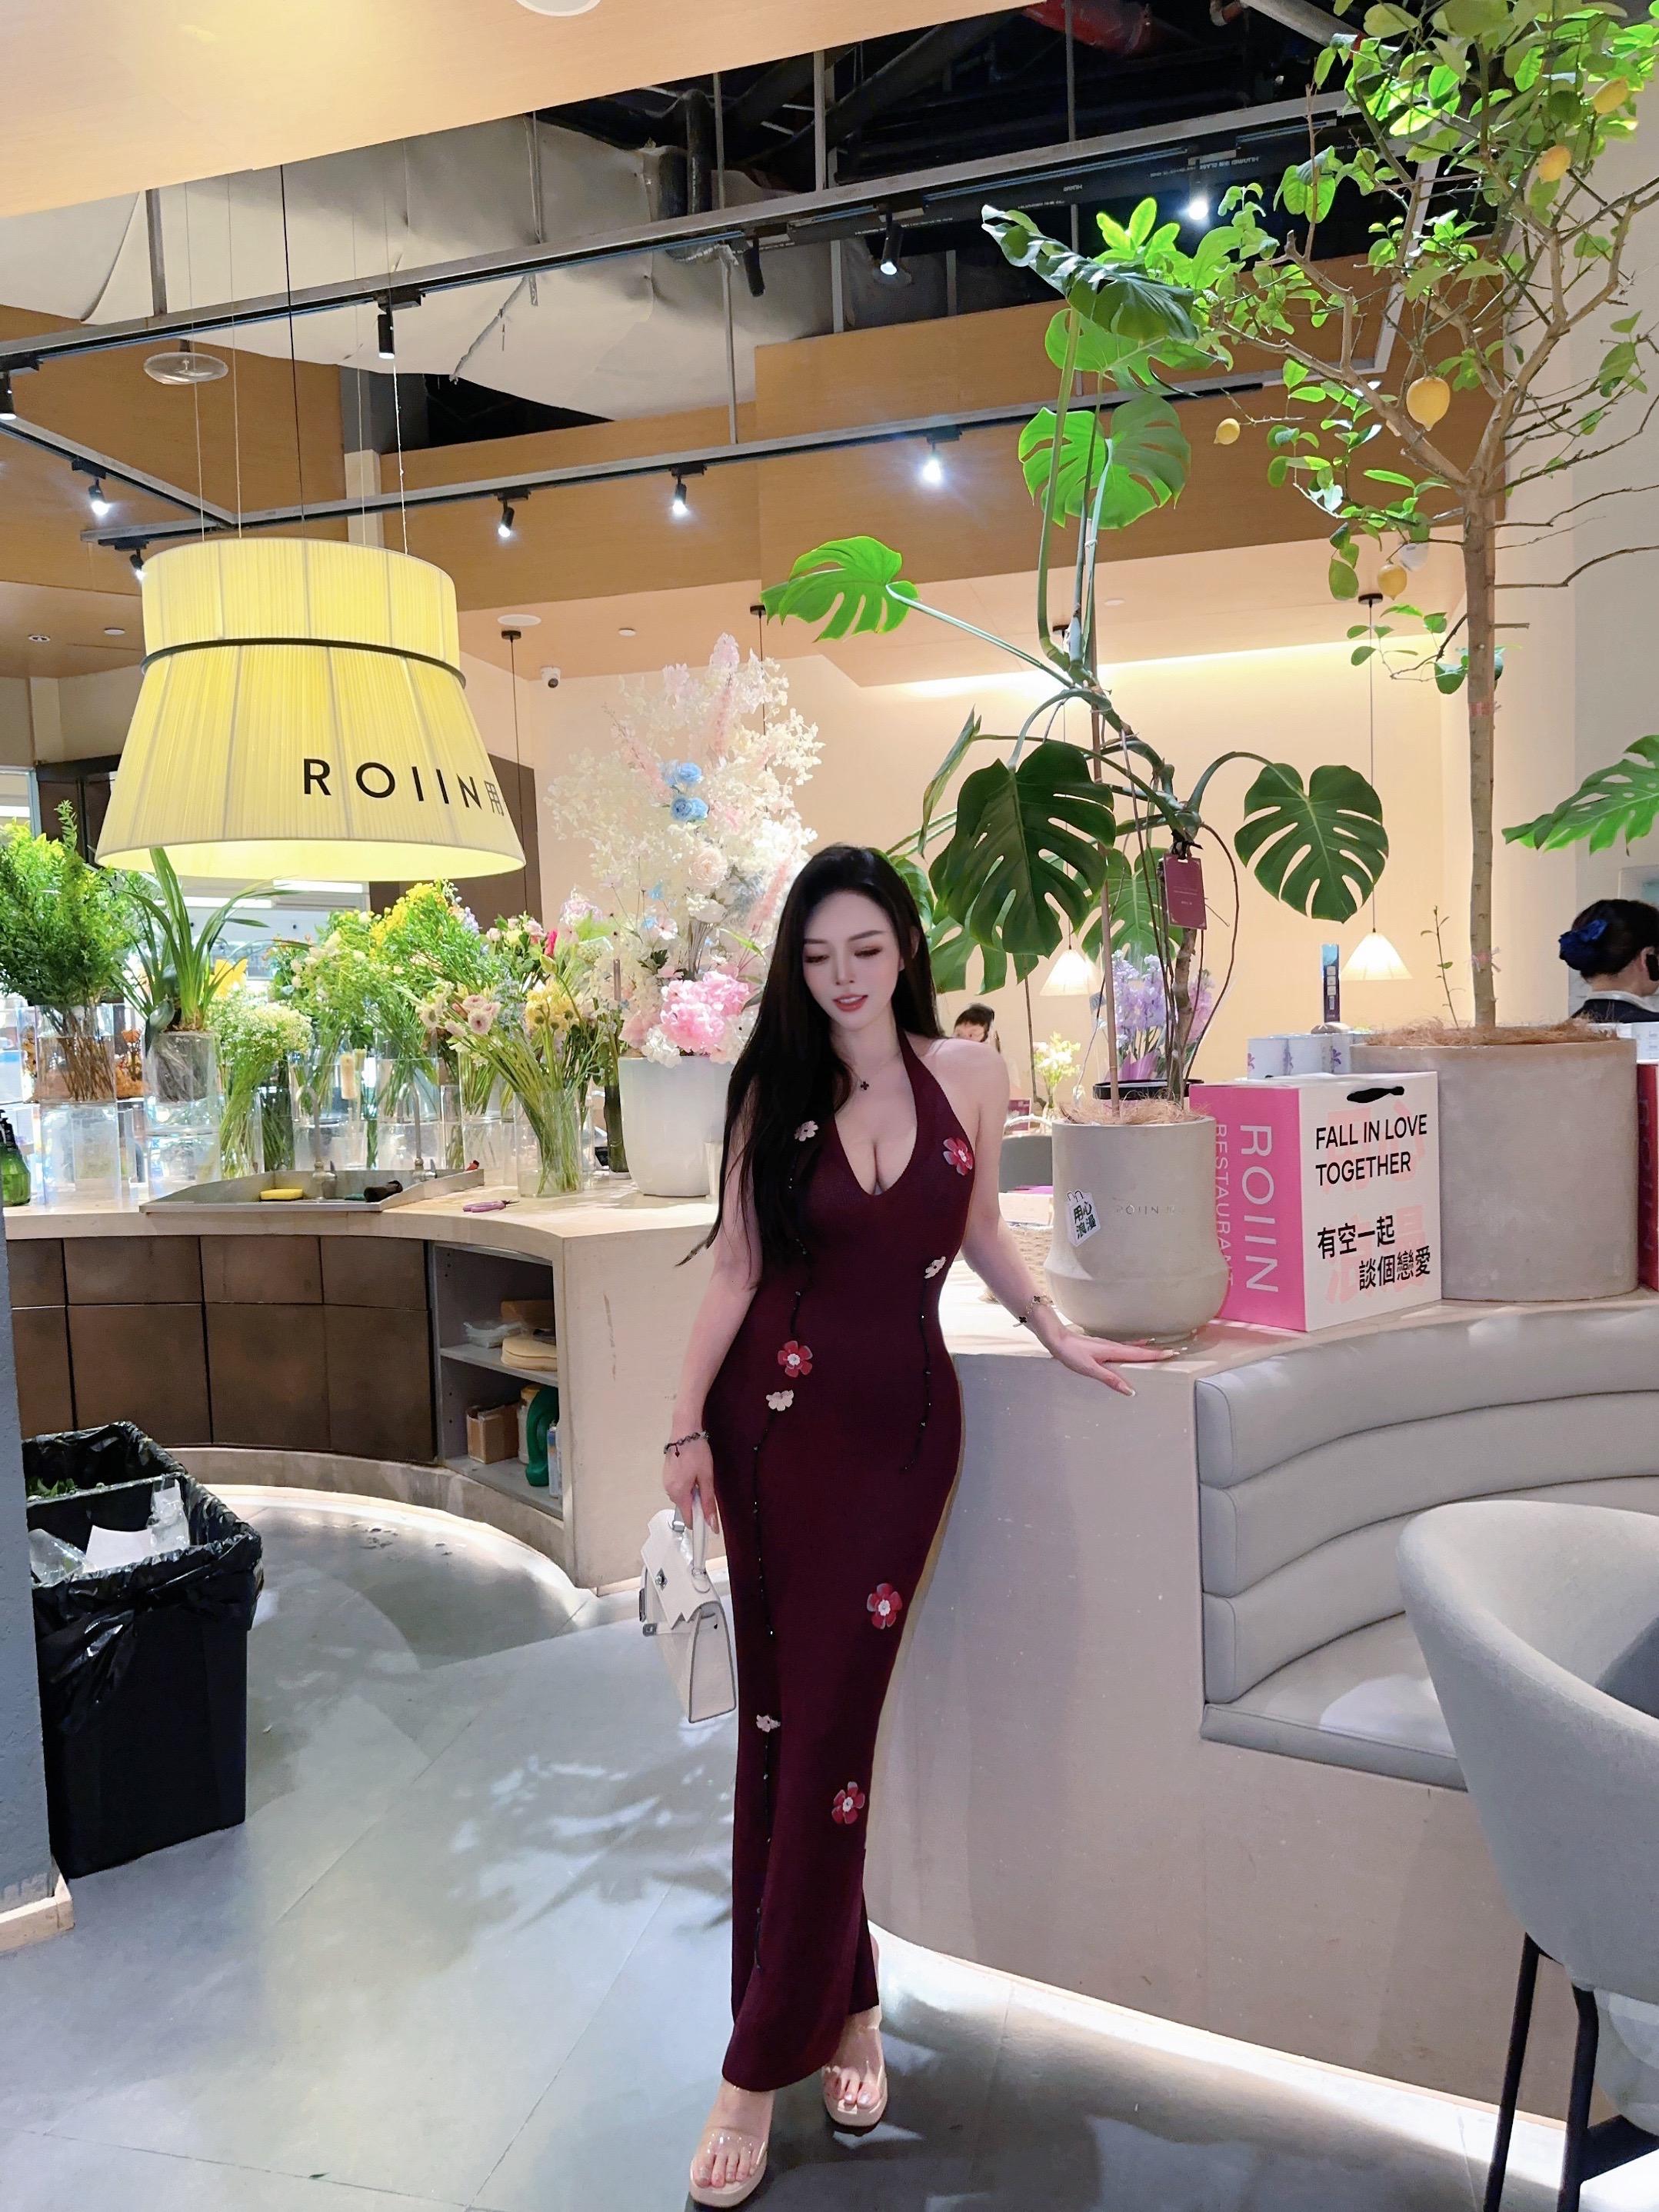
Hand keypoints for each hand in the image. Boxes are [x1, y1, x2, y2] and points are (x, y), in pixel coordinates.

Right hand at [663, 1433, 719, 1533]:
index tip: (710, 1523)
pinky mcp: (667, 1476)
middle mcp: (669, 1491)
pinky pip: (678, 1488)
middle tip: (706, 1485)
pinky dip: (687, 1486)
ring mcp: (666, 1483)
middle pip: (686, 1508)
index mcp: (678, 1493)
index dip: (700, 1522)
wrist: (684, 1430)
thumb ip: (708, 1502)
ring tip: (699, 1475)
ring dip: (692, 1494)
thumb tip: (711, 1524)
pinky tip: (692, 1472)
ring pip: (682, 1498)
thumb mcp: (706, 1478)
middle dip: (697, 1504)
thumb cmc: (696, 1452)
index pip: (689, 1519)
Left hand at [1050, 1329, 1173, 1396]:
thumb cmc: (1071, 1353)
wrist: (1056, 1339)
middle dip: (1156, 1352)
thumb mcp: (1090, 1369)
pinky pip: (1124, 1346)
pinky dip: (1134, 1347)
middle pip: (1140, 1350)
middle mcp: (1113, 1346)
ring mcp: (1108, 1345)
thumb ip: (1110, 1379)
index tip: (1171, 1353)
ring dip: (1147, 1350)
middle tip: (1173, 1352)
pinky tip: (1135, 1346)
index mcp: (1113, 1351)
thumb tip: (1128, 1389)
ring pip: (1133, 1348)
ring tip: (1159, 1351)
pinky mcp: (1102, 1346)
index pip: (1139, 1354)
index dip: (1155, 1355)